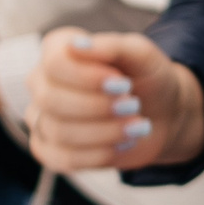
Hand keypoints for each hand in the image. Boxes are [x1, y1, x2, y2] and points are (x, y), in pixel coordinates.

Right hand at [26, 29, 203, 171]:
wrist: (162, 114)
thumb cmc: (147, 78)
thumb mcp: (141, 55)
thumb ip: (111, 46)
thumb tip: (76, 46)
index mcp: (57, 49)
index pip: (54, 63)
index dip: (88, 77)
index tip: (123, 83)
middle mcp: (42, 82)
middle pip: (50, 99)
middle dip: (99, 107)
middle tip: (133, 105)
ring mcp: (42, 118)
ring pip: (59, 131)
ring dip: (106, 131)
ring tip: (136, 125)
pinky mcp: (50, 151)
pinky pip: (63, 158)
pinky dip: (100, 154)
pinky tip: (123, 143)